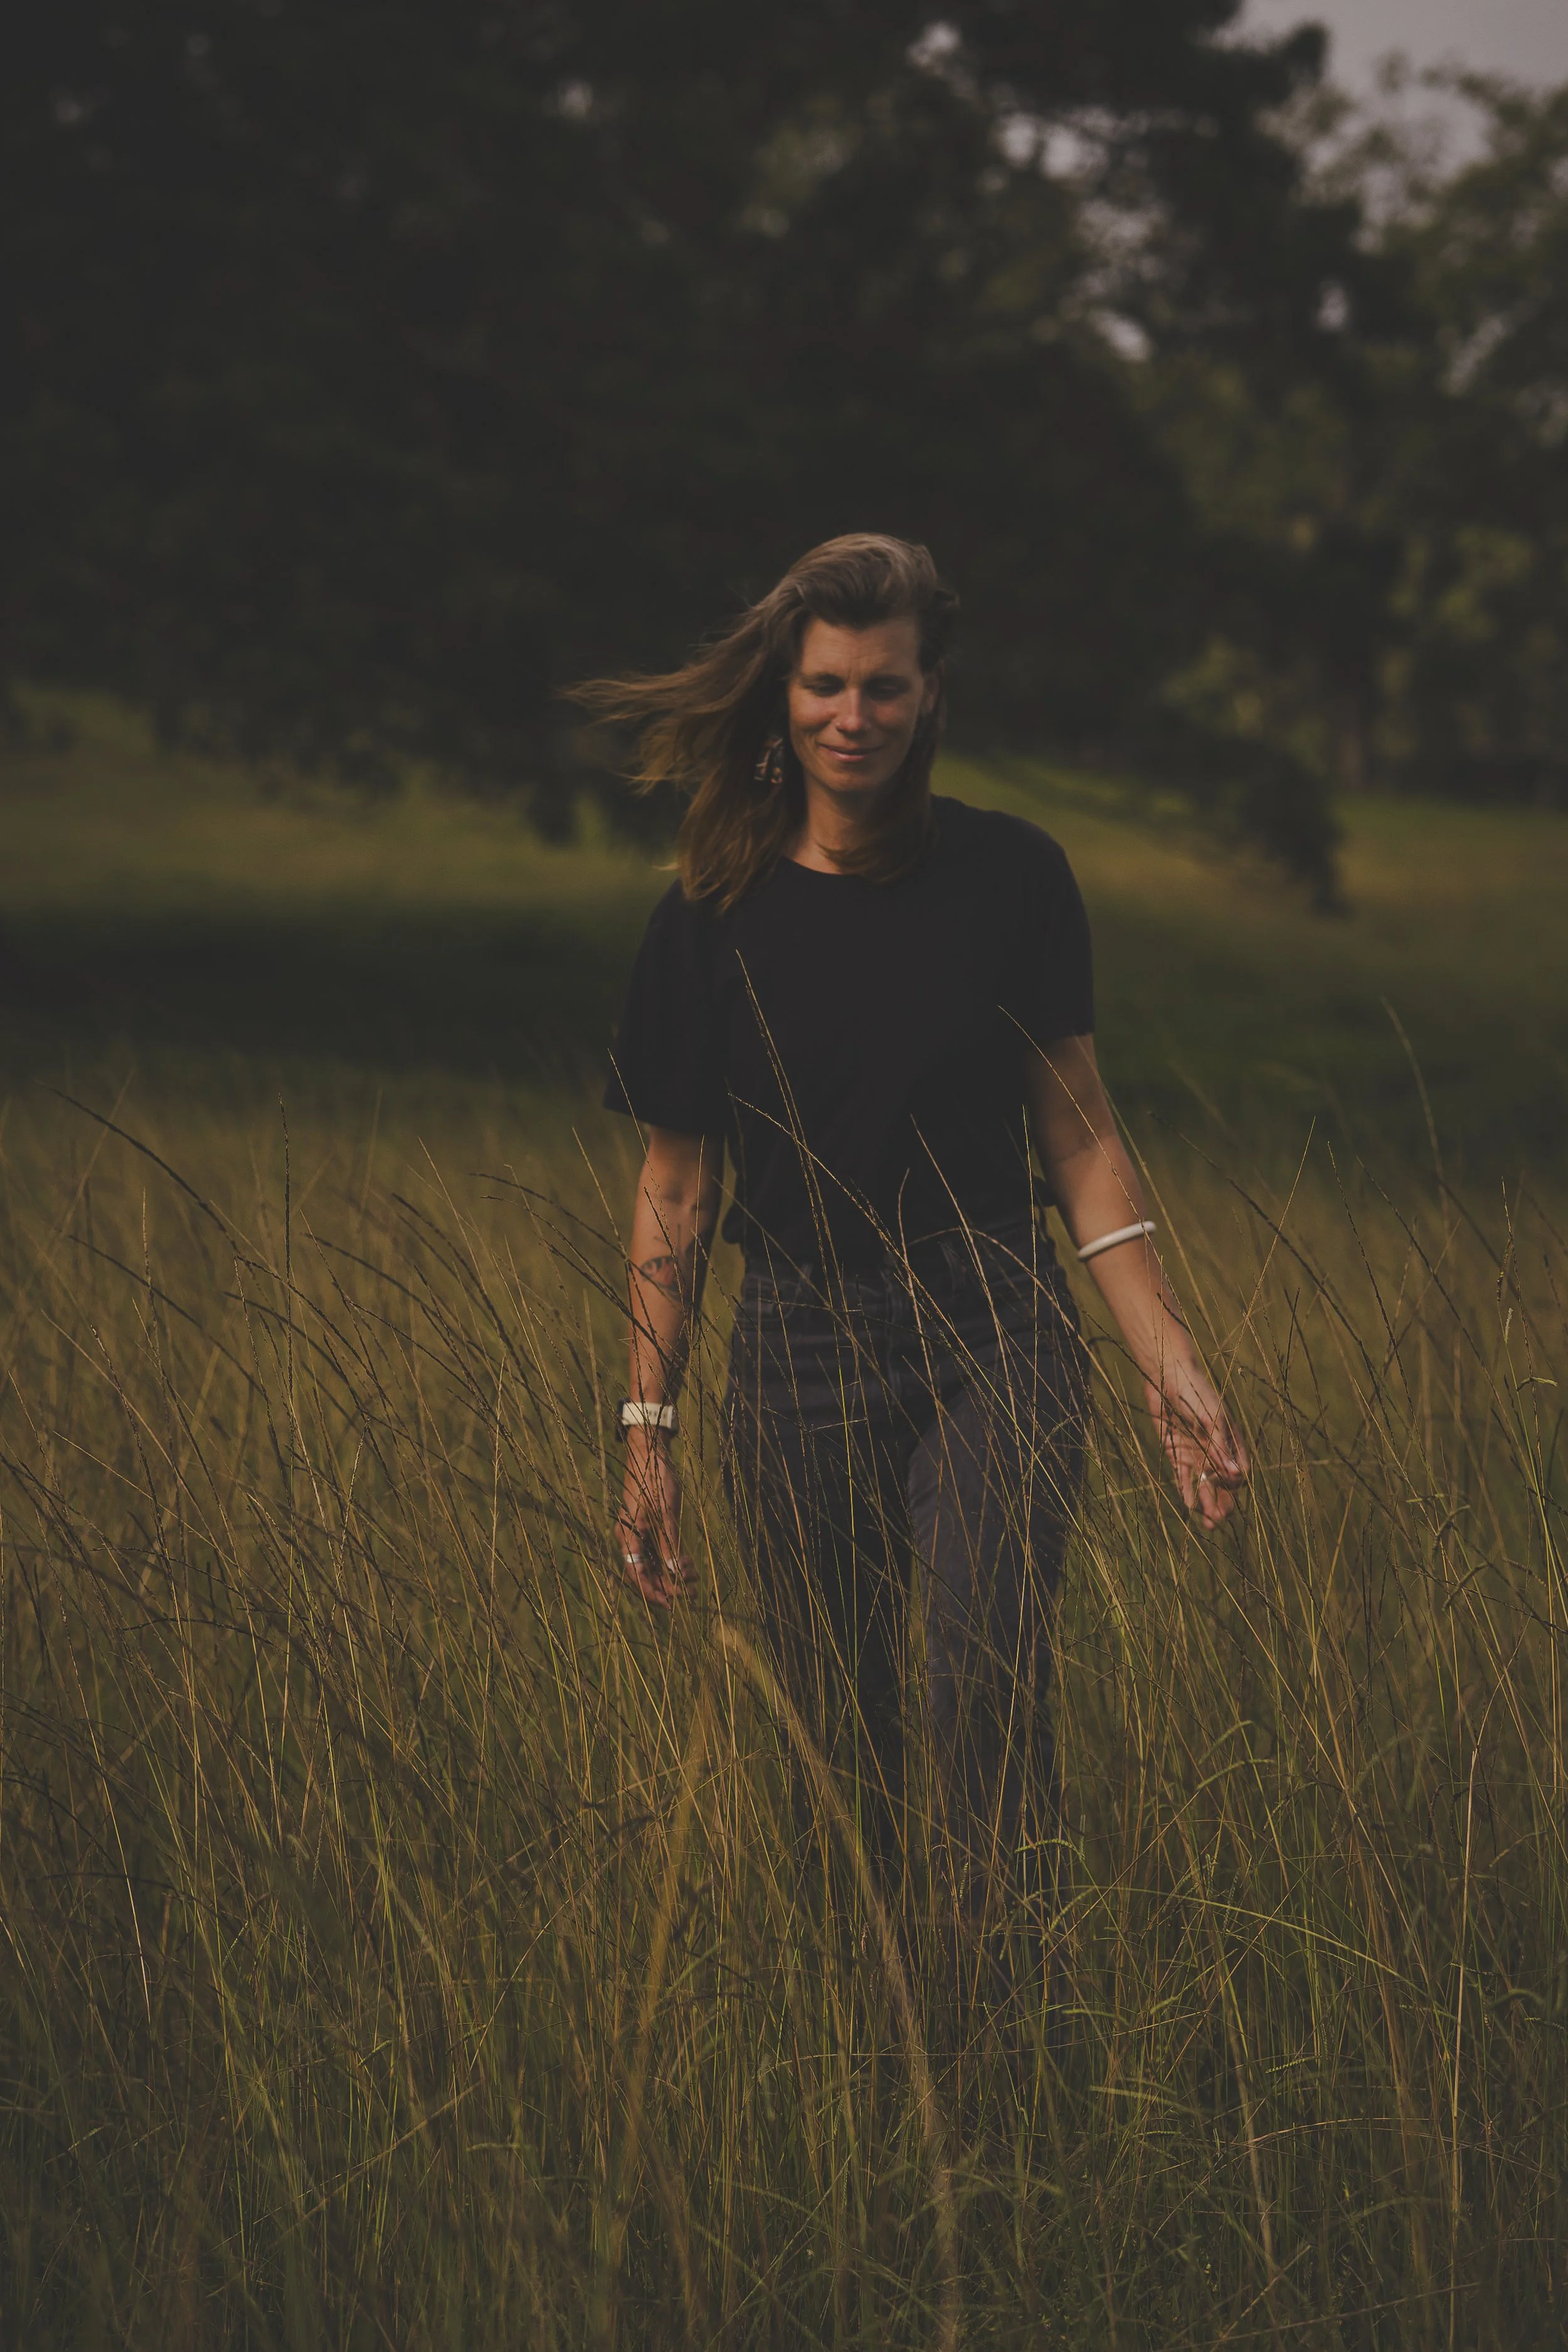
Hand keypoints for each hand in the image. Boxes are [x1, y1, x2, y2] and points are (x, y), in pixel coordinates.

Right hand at [616, 1432, 695, 1607]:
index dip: (654, 1592)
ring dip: (671, 1573)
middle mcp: (630, 1537)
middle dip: (666, 1585)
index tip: (673, 1603)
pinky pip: (656, 1549)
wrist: (649, 1449)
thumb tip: (676, 1574)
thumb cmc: (655, 1477)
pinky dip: (671, 1558)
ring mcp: (638, 1531)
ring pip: (652, 1562)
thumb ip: (669, 1544)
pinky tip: (687, 1565)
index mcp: (627, 1536)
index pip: (637, 1575)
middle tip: (690, 1595)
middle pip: (645, 1572)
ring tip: (693, 1581)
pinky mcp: (647, 1523)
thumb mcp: (665, 1513)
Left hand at [1144, 1358, 1248, 1529]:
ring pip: (1203, 1486)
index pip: (1238, 1471)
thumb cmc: (1195, 1392)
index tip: (1229, 1489)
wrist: (1166, 1376)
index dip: (1235, 1485)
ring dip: (1207, 1503)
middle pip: (1222, 1485)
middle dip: (1223, 1504)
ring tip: (1208, 1524)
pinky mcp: (1176, 1453)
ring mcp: (1195, 1453)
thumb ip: (1221, 1448)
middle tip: (1218, 1521)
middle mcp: (1214, 1451)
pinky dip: (1186, 1491)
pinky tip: (1188, 1505)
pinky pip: (1183, 1477)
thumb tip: (1238, 1477)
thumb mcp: (1211, 1419)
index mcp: (1230, 1441)